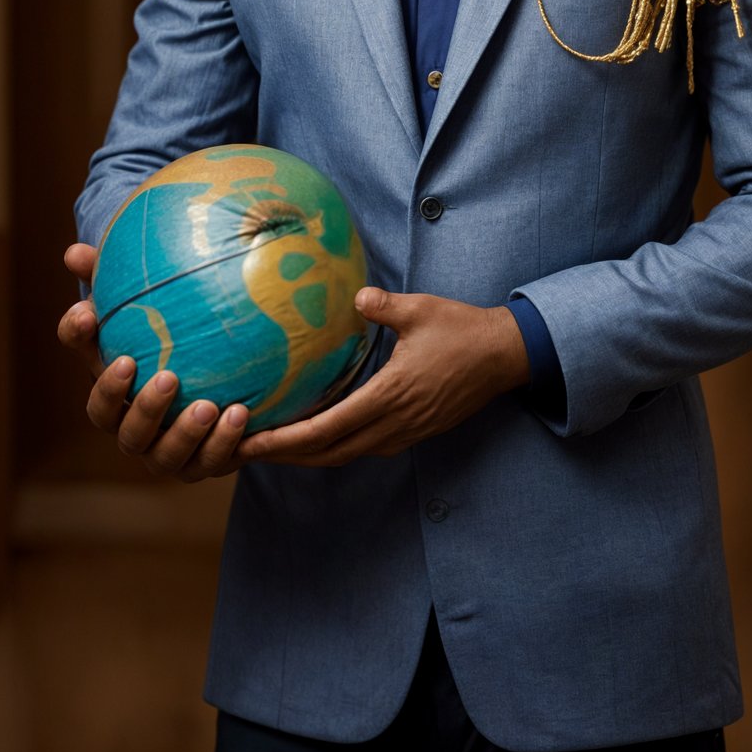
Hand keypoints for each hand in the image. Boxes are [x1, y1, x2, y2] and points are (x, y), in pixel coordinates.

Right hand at [57, 242, 249, 482]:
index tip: (89, 313)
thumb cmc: (185, 334)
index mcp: (114, 375)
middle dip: (137, 402)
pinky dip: (222, 444)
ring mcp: (160, 449)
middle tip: (167, 376)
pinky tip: (240, 413)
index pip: (83, 354)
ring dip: (182, 432)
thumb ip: (123, 274)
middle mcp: (128, 418)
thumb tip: (74, 252)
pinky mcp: (197, 464)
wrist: (233, 384)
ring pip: (159, 454)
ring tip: (208, 406)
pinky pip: (206, 462)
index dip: (78, 336)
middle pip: (112, 421)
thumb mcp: (160, 303)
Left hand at [236, 288, 530, 468]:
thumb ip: (383, 305)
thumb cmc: (462, 331)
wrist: (504, 356)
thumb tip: (355, 295)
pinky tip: (319, 436)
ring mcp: (406, 431)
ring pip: (347, 455)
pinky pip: (365, 447)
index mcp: (390, 395)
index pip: (327, 429)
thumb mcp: (420, 310)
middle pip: (329, 454)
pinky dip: (335, 448)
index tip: (252, 441)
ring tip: (274, 447)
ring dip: (309, 455)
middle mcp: (394, 423)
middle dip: (286, 456)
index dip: (286, 440)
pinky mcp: (414, 431)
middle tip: (246, 451)